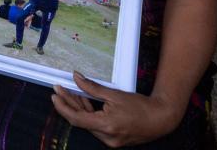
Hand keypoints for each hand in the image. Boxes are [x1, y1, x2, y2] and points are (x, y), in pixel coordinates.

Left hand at [52, 72, 182, 146]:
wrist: (162, 118)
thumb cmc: (140, 106)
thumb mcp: (114, 94)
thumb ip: (92, 87)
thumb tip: (76, 77)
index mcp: (106, 126)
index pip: (76, 118)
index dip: (63, 106)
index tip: (55, 94)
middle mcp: (107, 137)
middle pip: (80, 120)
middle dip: (69, 104)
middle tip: (59, 89)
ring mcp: (110, 140)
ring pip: (87, 123)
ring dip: (79, 108)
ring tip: (70, 92)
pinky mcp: (114, 140)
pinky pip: (96, 126)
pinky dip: (90, 114)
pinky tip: (84, 101)